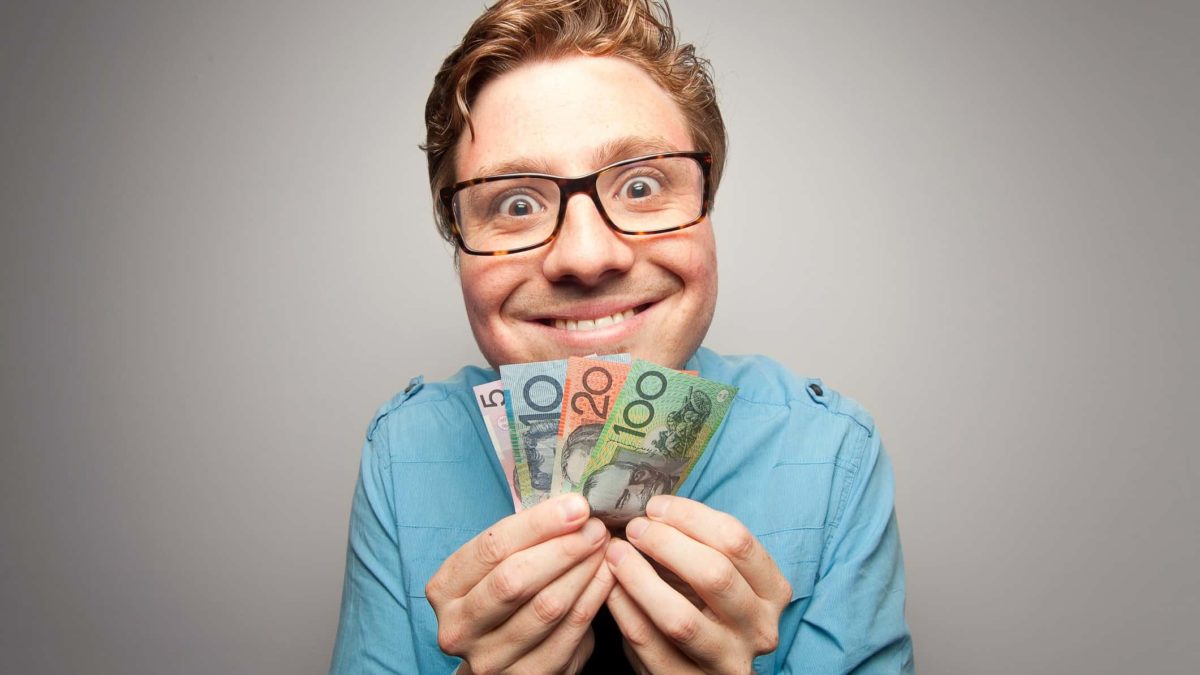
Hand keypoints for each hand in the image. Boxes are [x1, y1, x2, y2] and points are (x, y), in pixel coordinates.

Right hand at [425, 494, 614, 674]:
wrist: (499, 659)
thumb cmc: (501, 597)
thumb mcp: (495, 566)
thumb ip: (522, 541)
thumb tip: (572, 506)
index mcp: (445, 589)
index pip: (492, 548)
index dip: (538, 524)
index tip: (576, 505)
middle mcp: (459, 628)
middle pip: (515, 579)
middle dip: (563, 547)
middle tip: (595, 527)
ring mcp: (490, 660)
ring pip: (547, 607)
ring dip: (584, 571)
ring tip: (604, 546)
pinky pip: (570, 634)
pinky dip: (594, 599)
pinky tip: (607, 576)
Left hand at [603, 496, 791, 673]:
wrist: (704, 670)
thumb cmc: (706, 607)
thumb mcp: (717, 574)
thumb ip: (696, 544)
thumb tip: (651, 509)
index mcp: (772, 592)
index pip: (737, 542)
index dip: (692, 517)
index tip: (656, 506)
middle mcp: (758, 629)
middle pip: (715, 575)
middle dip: (667, 543)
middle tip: (635, 528)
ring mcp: (726, 662)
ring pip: (680, 618)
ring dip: (640, 577)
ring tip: (616, 553)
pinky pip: (648, 643)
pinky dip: (624, 609)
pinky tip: (609, 585)